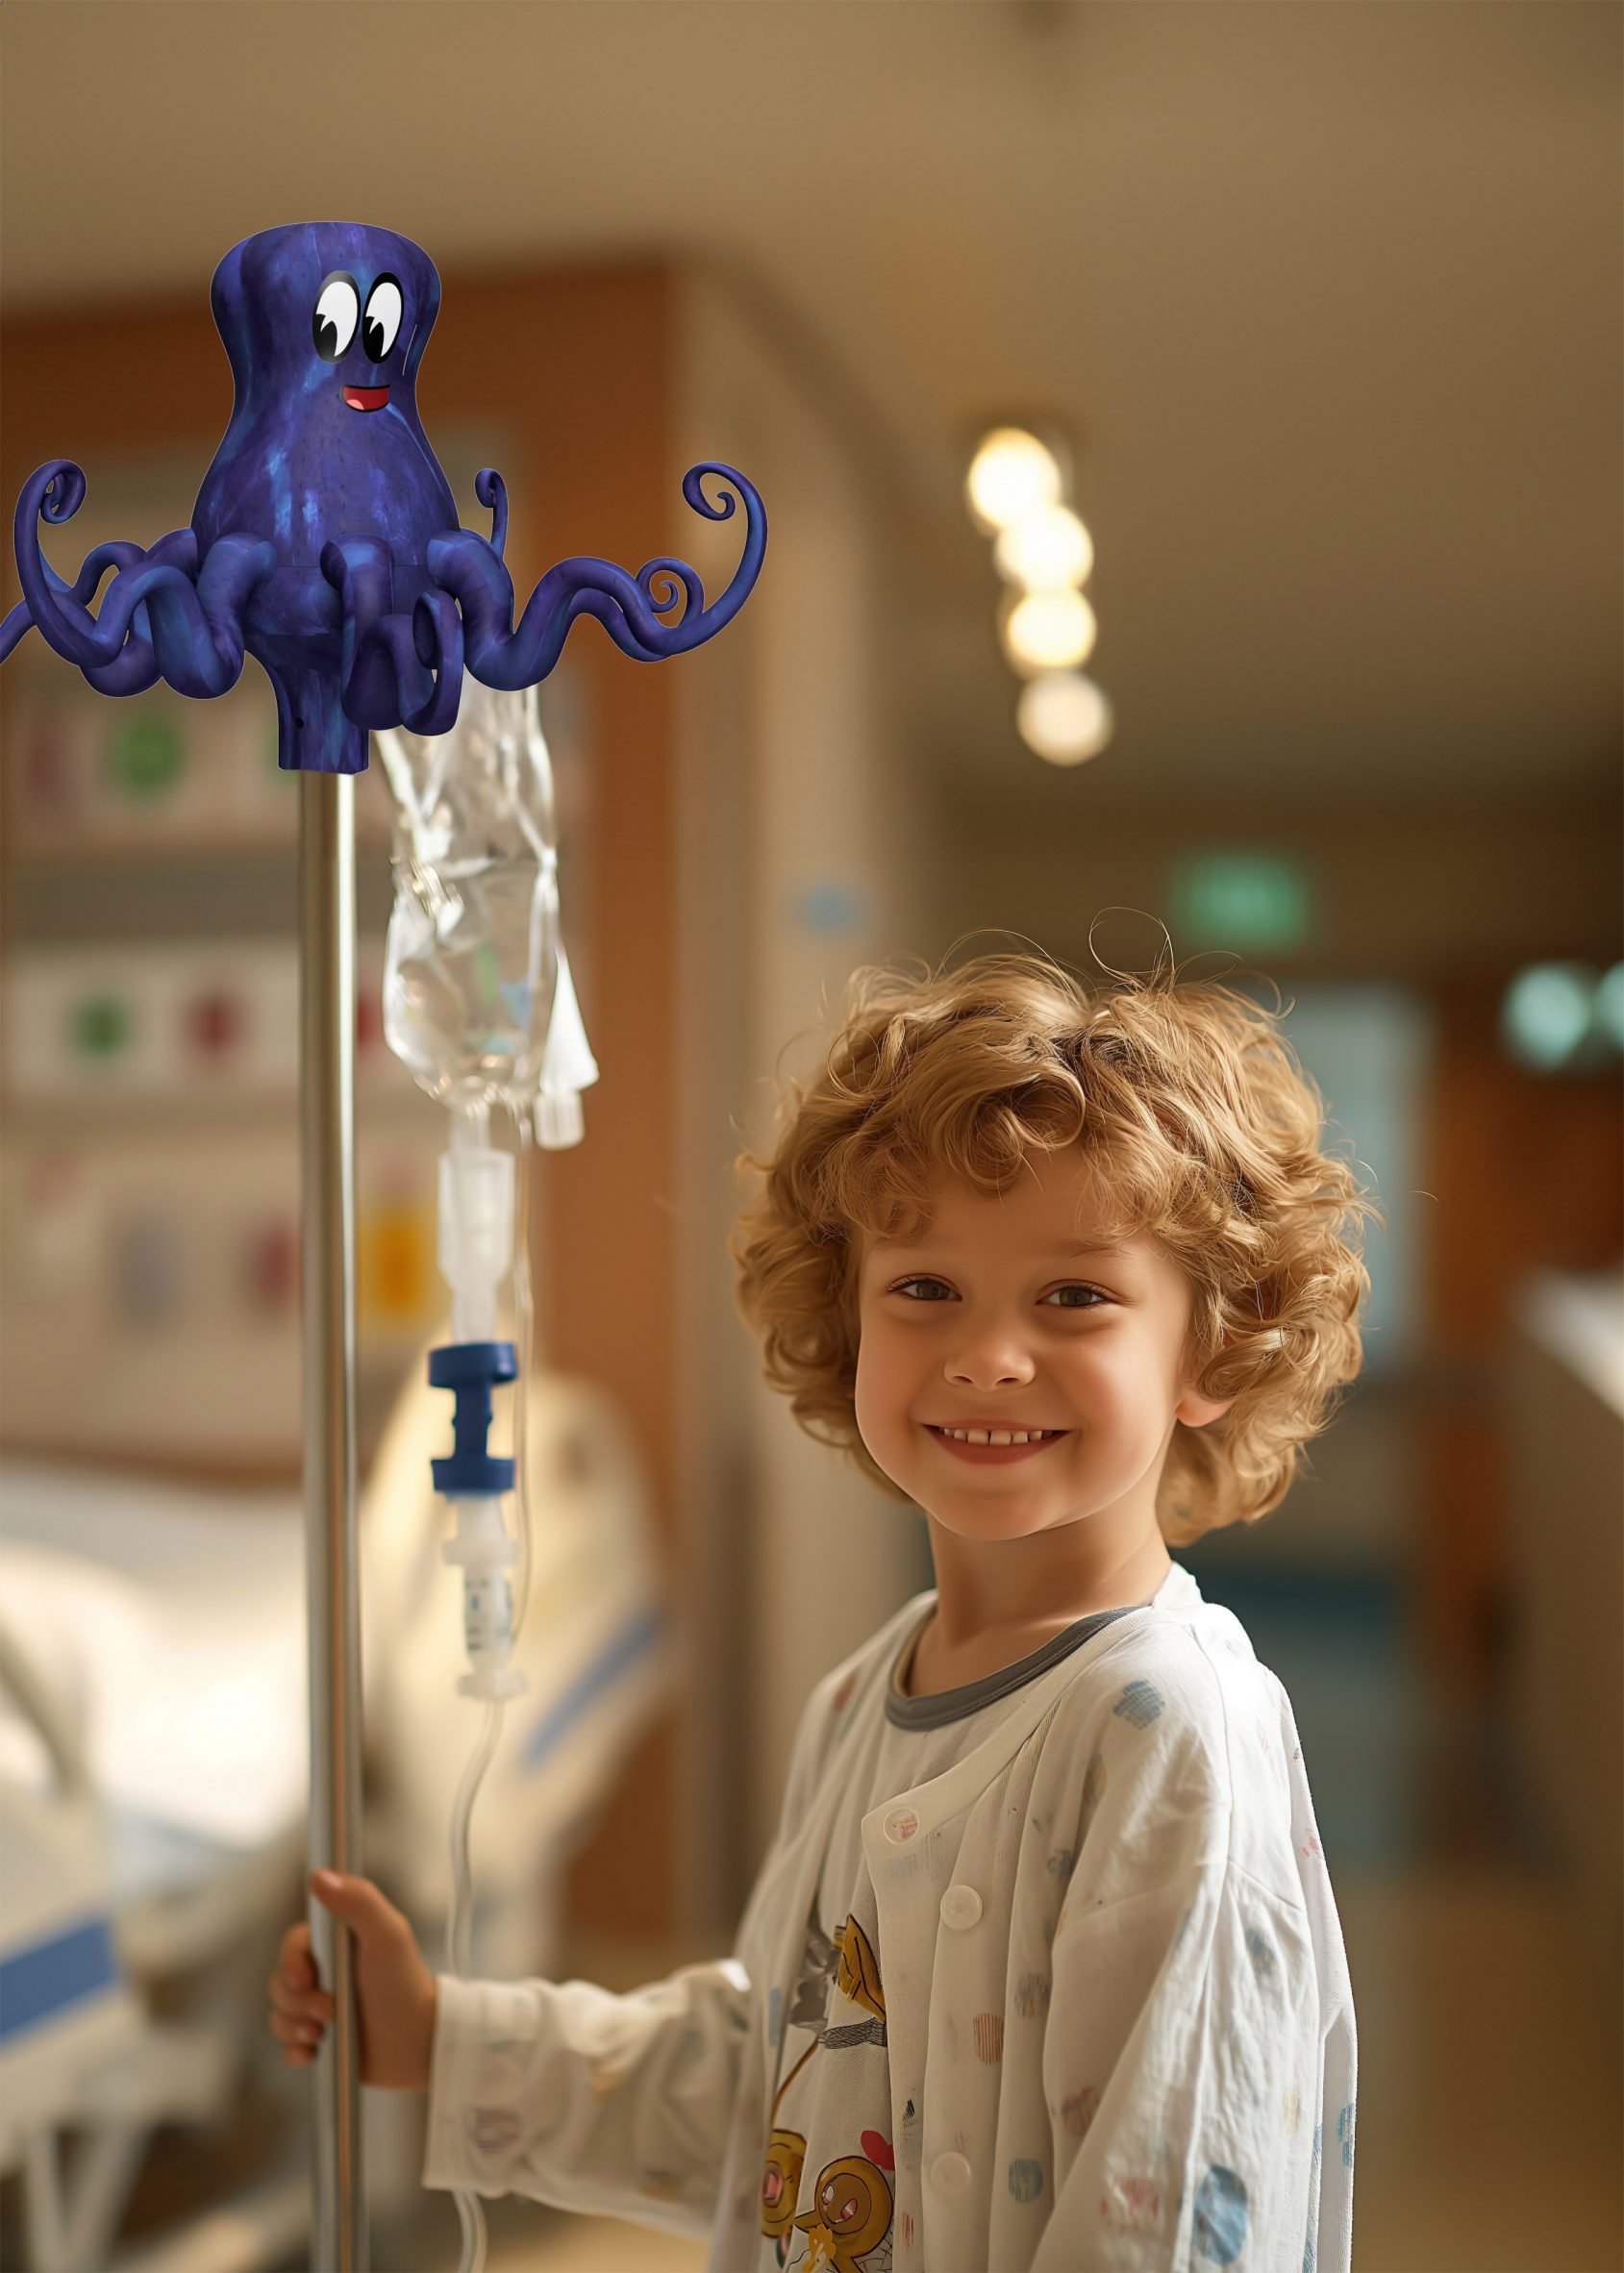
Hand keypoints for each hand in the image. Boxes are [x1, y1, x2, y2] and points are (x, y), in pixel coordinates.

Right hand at [268, 1870, 437, 2091]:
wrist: (418, 2043)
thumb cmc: (406, 1985)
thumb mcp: (388, 1935)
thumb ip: (359, 1901)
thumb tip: (320, 1876)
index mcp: (337, 1941)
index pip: (292, 1943)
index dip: (290, 1961)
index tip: (305, 1978)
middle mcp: (325, 1970)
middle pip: (282, 1981)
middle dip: (298, 2001)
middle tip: (328, 2010)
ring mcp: (319, 2004)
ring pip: (280, 2013)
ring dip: (296, 2026)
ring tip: (325, 2031)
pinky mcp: (318, 2036)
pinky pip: (285, 2043)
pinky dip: (295, 2049)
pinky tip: (315, 2051)